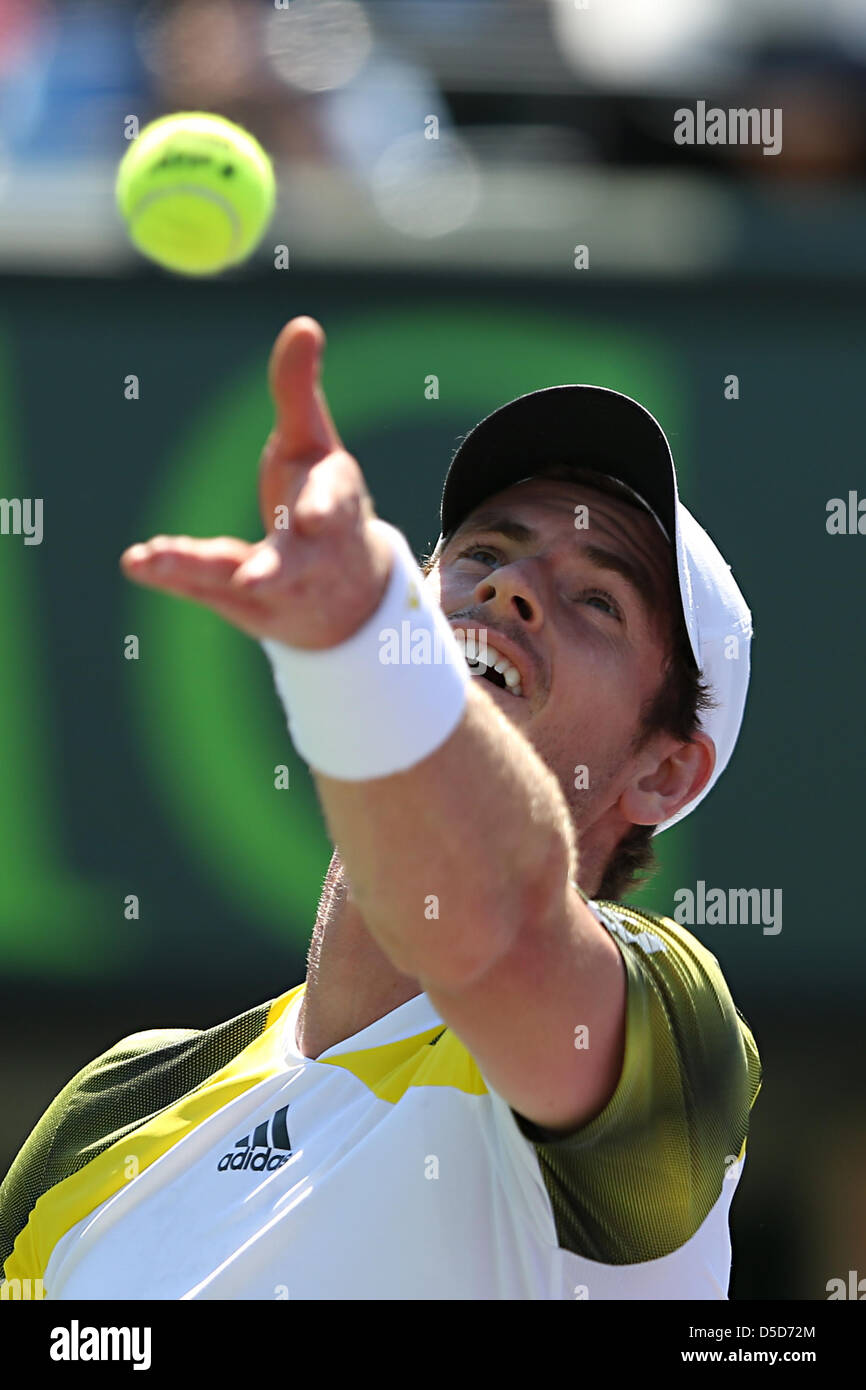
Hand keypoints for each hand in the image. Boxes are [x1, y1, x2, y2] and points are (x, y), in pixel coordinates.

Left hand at [120, 317, 392, 649]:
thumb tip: (303, 323)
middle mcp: (310, 556)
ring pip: (240, 582)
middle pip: (291, 564)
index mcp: (335, 508)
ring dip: (197, 572)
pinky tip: (137, 561)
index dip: (324, 508)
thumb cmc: (324, 505)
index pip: (332, 504)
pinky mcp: (245, 607)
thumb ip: (300, 392)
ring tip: (154, 559)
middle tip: (251, 579)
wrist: (348, 596)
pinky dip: (172, 575)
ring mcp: (278, 590)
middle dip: (272, 571)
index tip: (313, 515)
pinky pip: (205, 591)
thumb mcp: (316, 448)